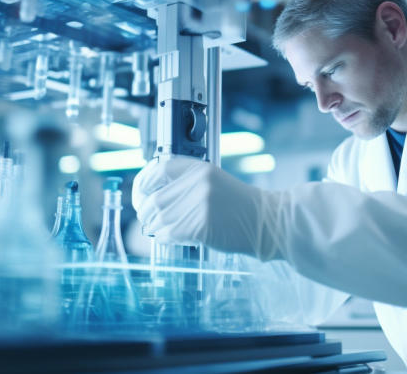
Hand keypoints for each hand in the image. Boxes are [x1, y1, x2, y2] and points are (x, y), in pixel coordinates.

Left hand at [132, 156, 279, 257]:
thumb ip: (186, 184)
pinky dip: (165, 238)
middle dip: (146, 212)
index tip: (140, 194)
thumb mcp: (214, 183)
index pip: (159, 170)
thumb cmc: (241, 205)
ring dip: (155, 228)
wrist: (266, 221)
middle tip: (146, 219)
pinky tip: (170, 238)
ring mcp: (199, 204)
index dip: (143, 183)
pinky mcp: (201, 226)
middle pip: (155, 199)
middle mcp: (197, 183)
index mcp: (200, 168)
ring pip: (160, 219)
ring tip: (158, 230)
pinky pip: (170, 234)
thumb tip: (154, 197)